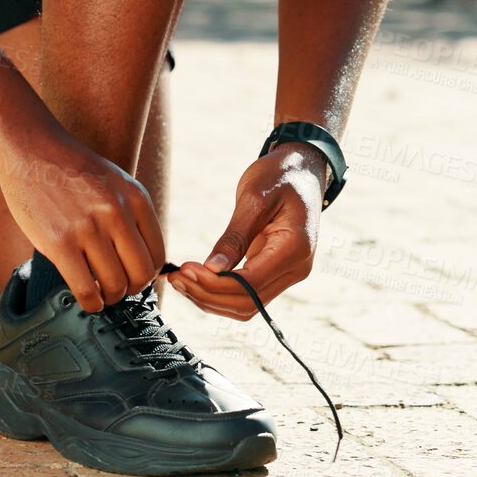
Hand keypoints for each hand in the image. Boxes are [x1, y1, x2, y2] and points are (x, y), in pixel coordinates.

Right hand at [0, 136, 165, 311]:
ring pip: (115, 285)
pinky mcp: (59, 242)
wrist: (29, 148)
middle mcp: (116, 212)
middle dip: (131, 290)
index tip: (132, 276)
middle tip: (117, 290)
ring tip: (100, 294)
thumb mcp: (113, 180)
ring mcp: (88, 228)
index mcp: (135, 197)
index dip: (147, 273)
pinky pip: (85, 289)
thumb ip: (130, 212)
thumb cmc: (69, 168)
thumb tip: (141, 258)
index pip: (157, 253)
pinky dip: (90, 303)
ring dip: (110, 299)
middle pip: (141, 274)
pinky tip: (87, 301)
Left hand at [166, 142, 325, 318]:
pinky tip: (195, 279)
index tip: (184, 269)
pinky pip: (247, 294)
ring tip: (180, 281)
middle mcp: (296, 269)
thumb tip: (212, 268)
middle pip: (247, 302)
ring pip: (246, 305)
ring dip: (210, 299)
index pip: (249, 284)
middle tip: (175, 278)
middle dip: (207, 295)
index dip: (213, 284)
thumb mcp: (253, 198)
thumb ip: (235, 236)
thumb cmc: (278, 176)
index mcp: (295, 249)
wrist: (301, 170)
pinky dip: (219, 292)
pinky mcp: (276, 272)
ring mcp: (288, 273)